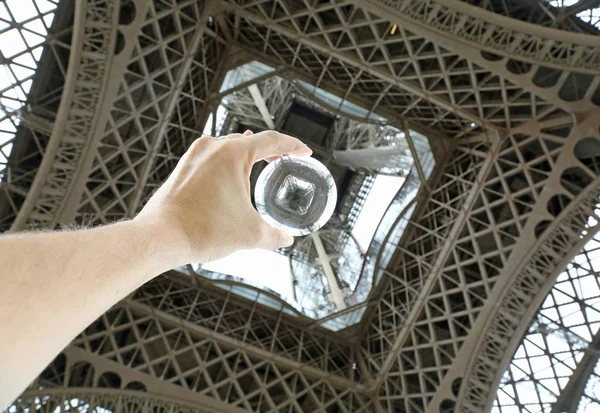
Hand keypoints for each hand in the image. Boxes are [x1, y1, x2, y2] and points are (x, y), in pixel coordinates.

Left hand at [135, 130, 312, 263]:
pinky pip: (211, 159)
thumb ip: (275, 235)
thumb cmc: (202, 229)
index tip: (304, 151)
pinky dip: (226, 164)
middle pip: (249, 141)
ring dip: (246, 155)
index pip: (271, 140)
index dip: (293, 145)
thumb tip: (286, 238)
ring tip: (259, 163)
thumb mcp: (251, 234)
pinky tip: (229, 179)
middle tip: (283, 157)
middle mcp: (212, 148)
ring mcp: (194, 157)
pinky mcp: (182, 169)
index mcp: (232, 153)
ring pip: (228, 148)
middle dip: (269, 149)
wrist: (161, 237)